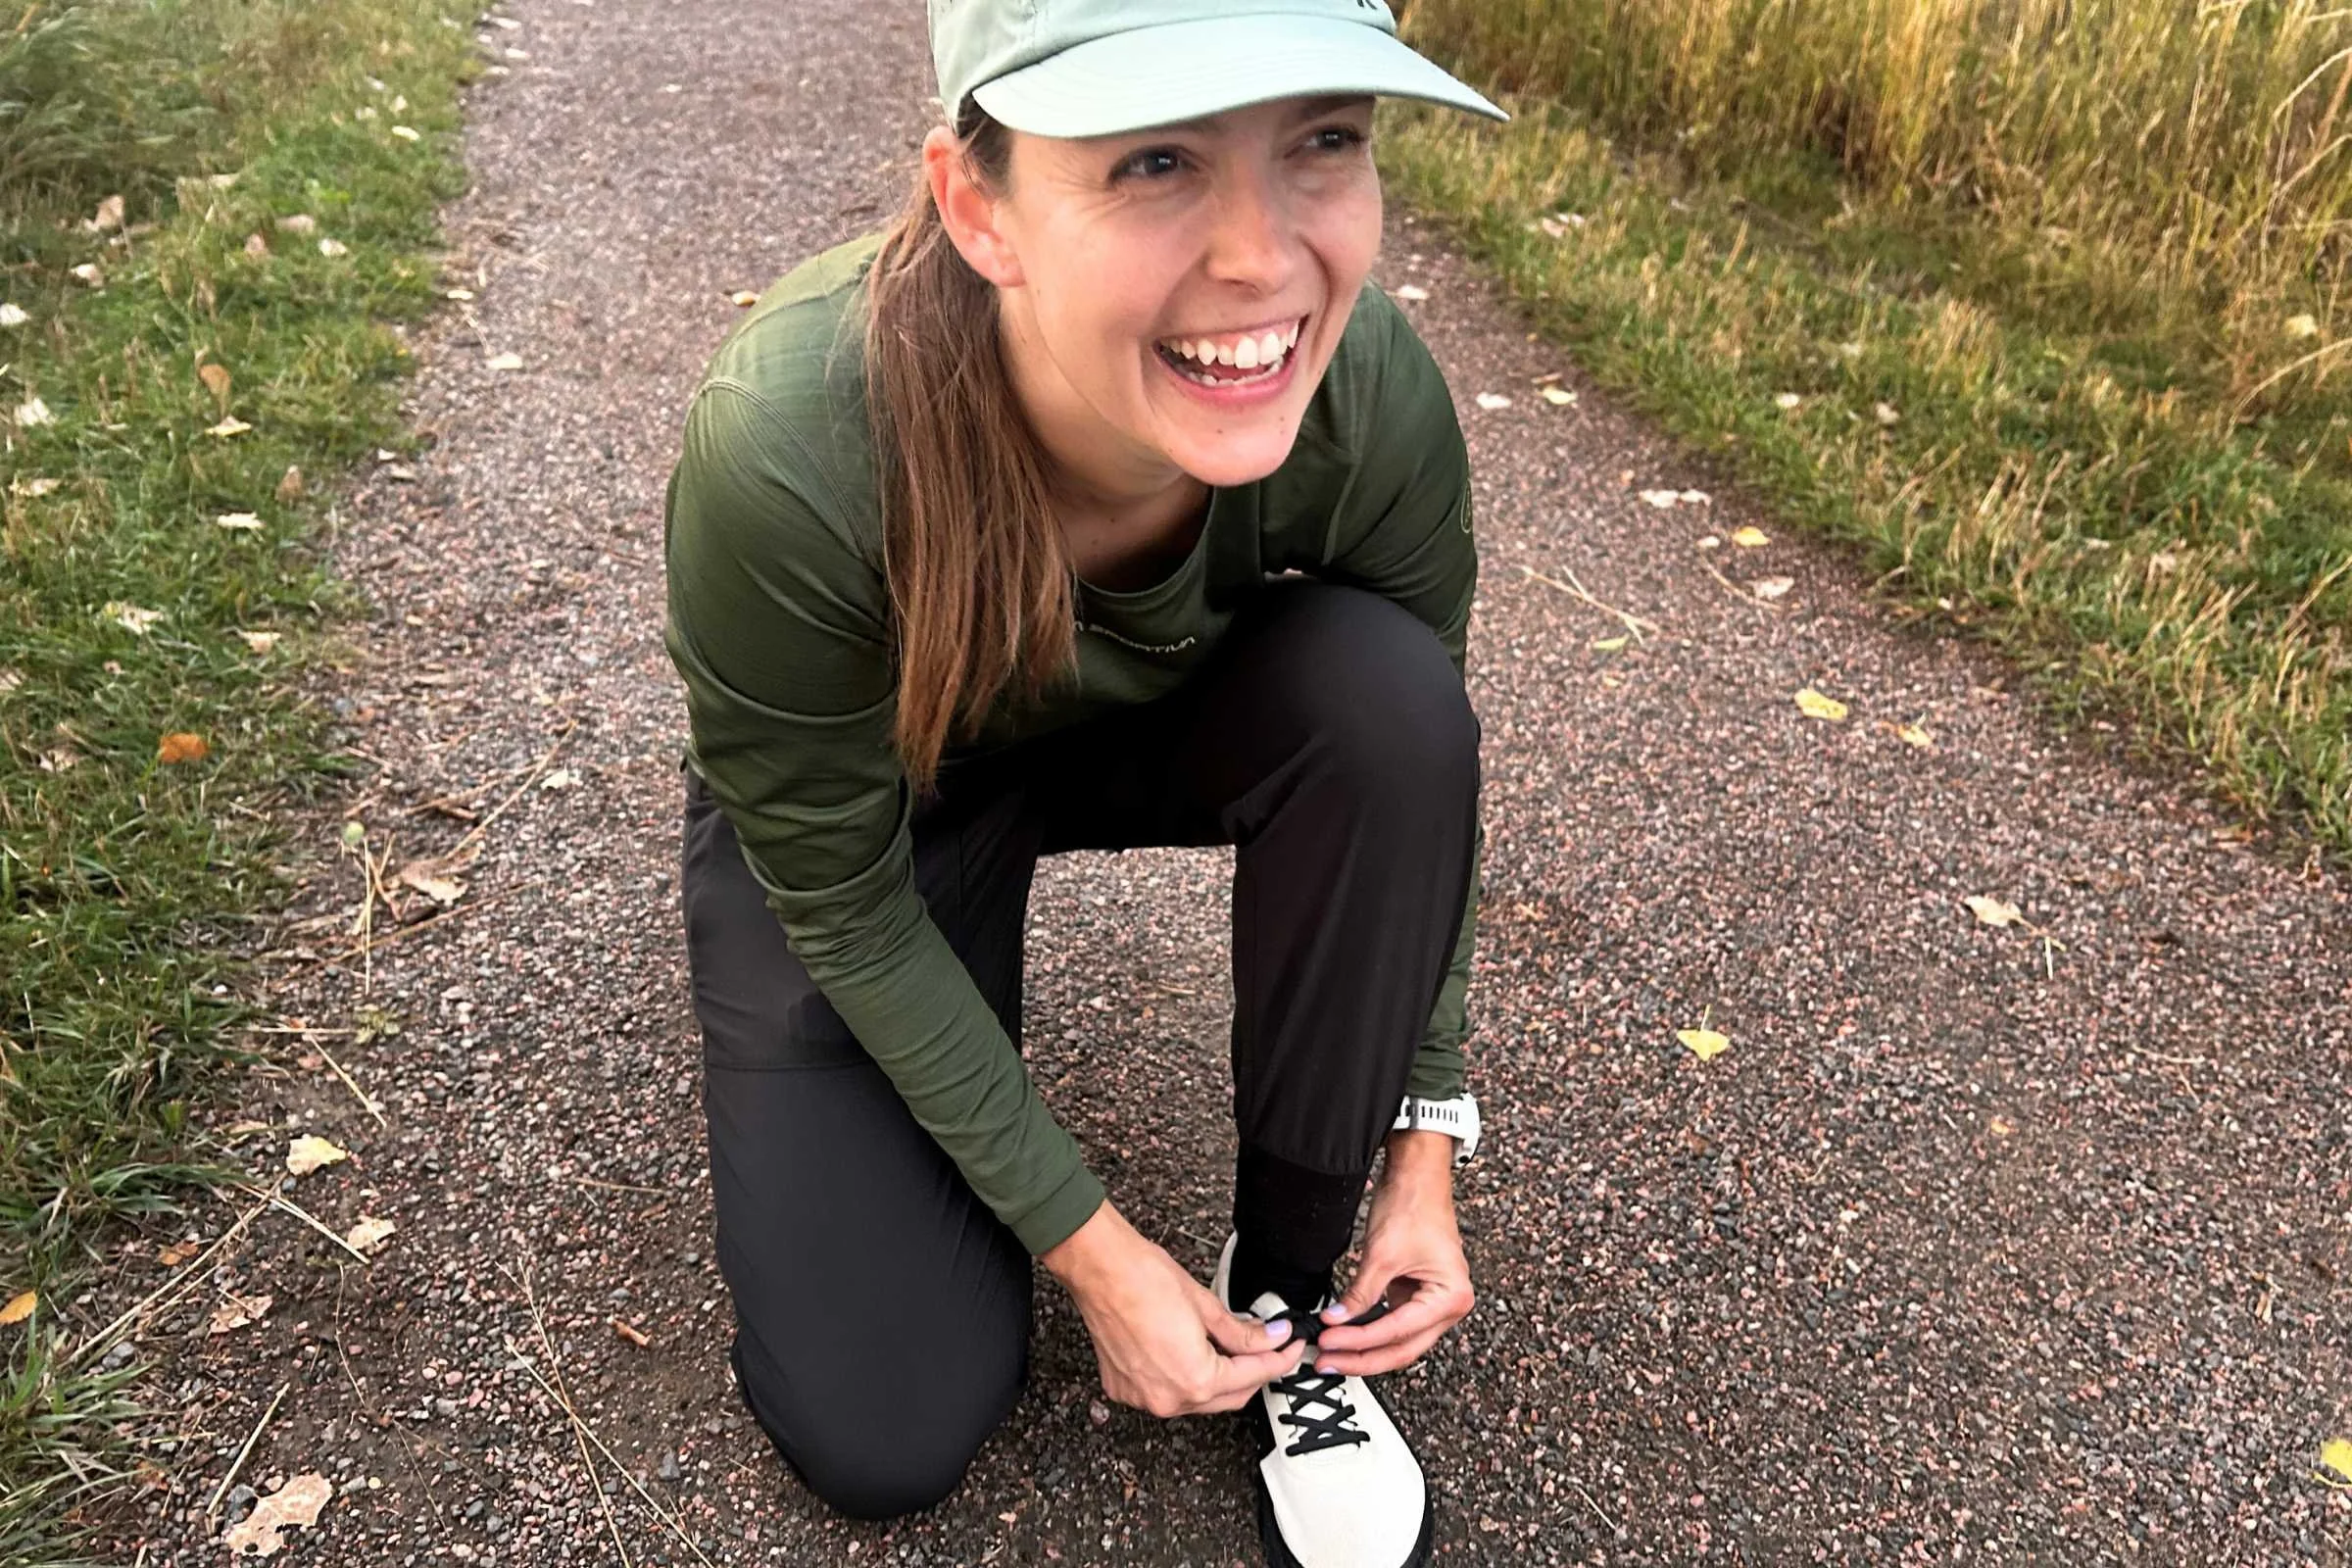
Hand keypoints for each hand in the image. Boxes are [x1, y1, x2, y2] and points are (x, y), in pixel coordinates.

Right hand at [1041, 1201, 1308, 1417]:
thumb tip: (1270, 1338)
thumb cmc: (1143, 1278)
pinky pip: (1167, 1392)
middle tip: (1269, 1348)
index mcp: (1195, 1379)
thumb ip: (1242, 1332)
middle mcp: (1169, 1398)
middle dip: (1253, 1373)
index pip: (1253, 1376)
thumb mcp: (1206, 1305)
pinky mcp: (1123, 1389)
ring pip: (1198, 1399)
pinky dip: (1185, 1379)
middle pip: (1229, 1397)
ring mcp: (1143, 1398)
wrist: (1099, 1269)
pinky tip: (1192, 1354)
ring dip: (1220, 1379)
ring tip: (1232, 1348)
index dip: (1279, 1360)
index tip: (1290, 1347)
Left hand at [1307, 1130, 1472, 1376]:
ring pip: (1399, 1341)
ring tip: (1332, 1354)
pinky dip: (1371, 1332)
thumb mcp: (1382, 1255)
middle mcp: (1450, 1306)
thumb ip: (1359, 1293)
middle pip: (1402, 1347)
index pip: (1398, 1330)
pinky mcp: (1418, 1297)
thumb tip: (1335, 1321)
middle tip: (1327, 1361)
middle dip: (1362, 1357)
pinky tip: (1346, 1338)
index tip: (1329, 1341)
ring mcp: (1435, 1303)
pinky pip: (1394, 1324)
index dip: (1360, 1339)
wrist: (1418, 1178)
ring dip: (1365, 1349)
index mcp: (1451, 1296)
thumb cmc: (1414, 1206)